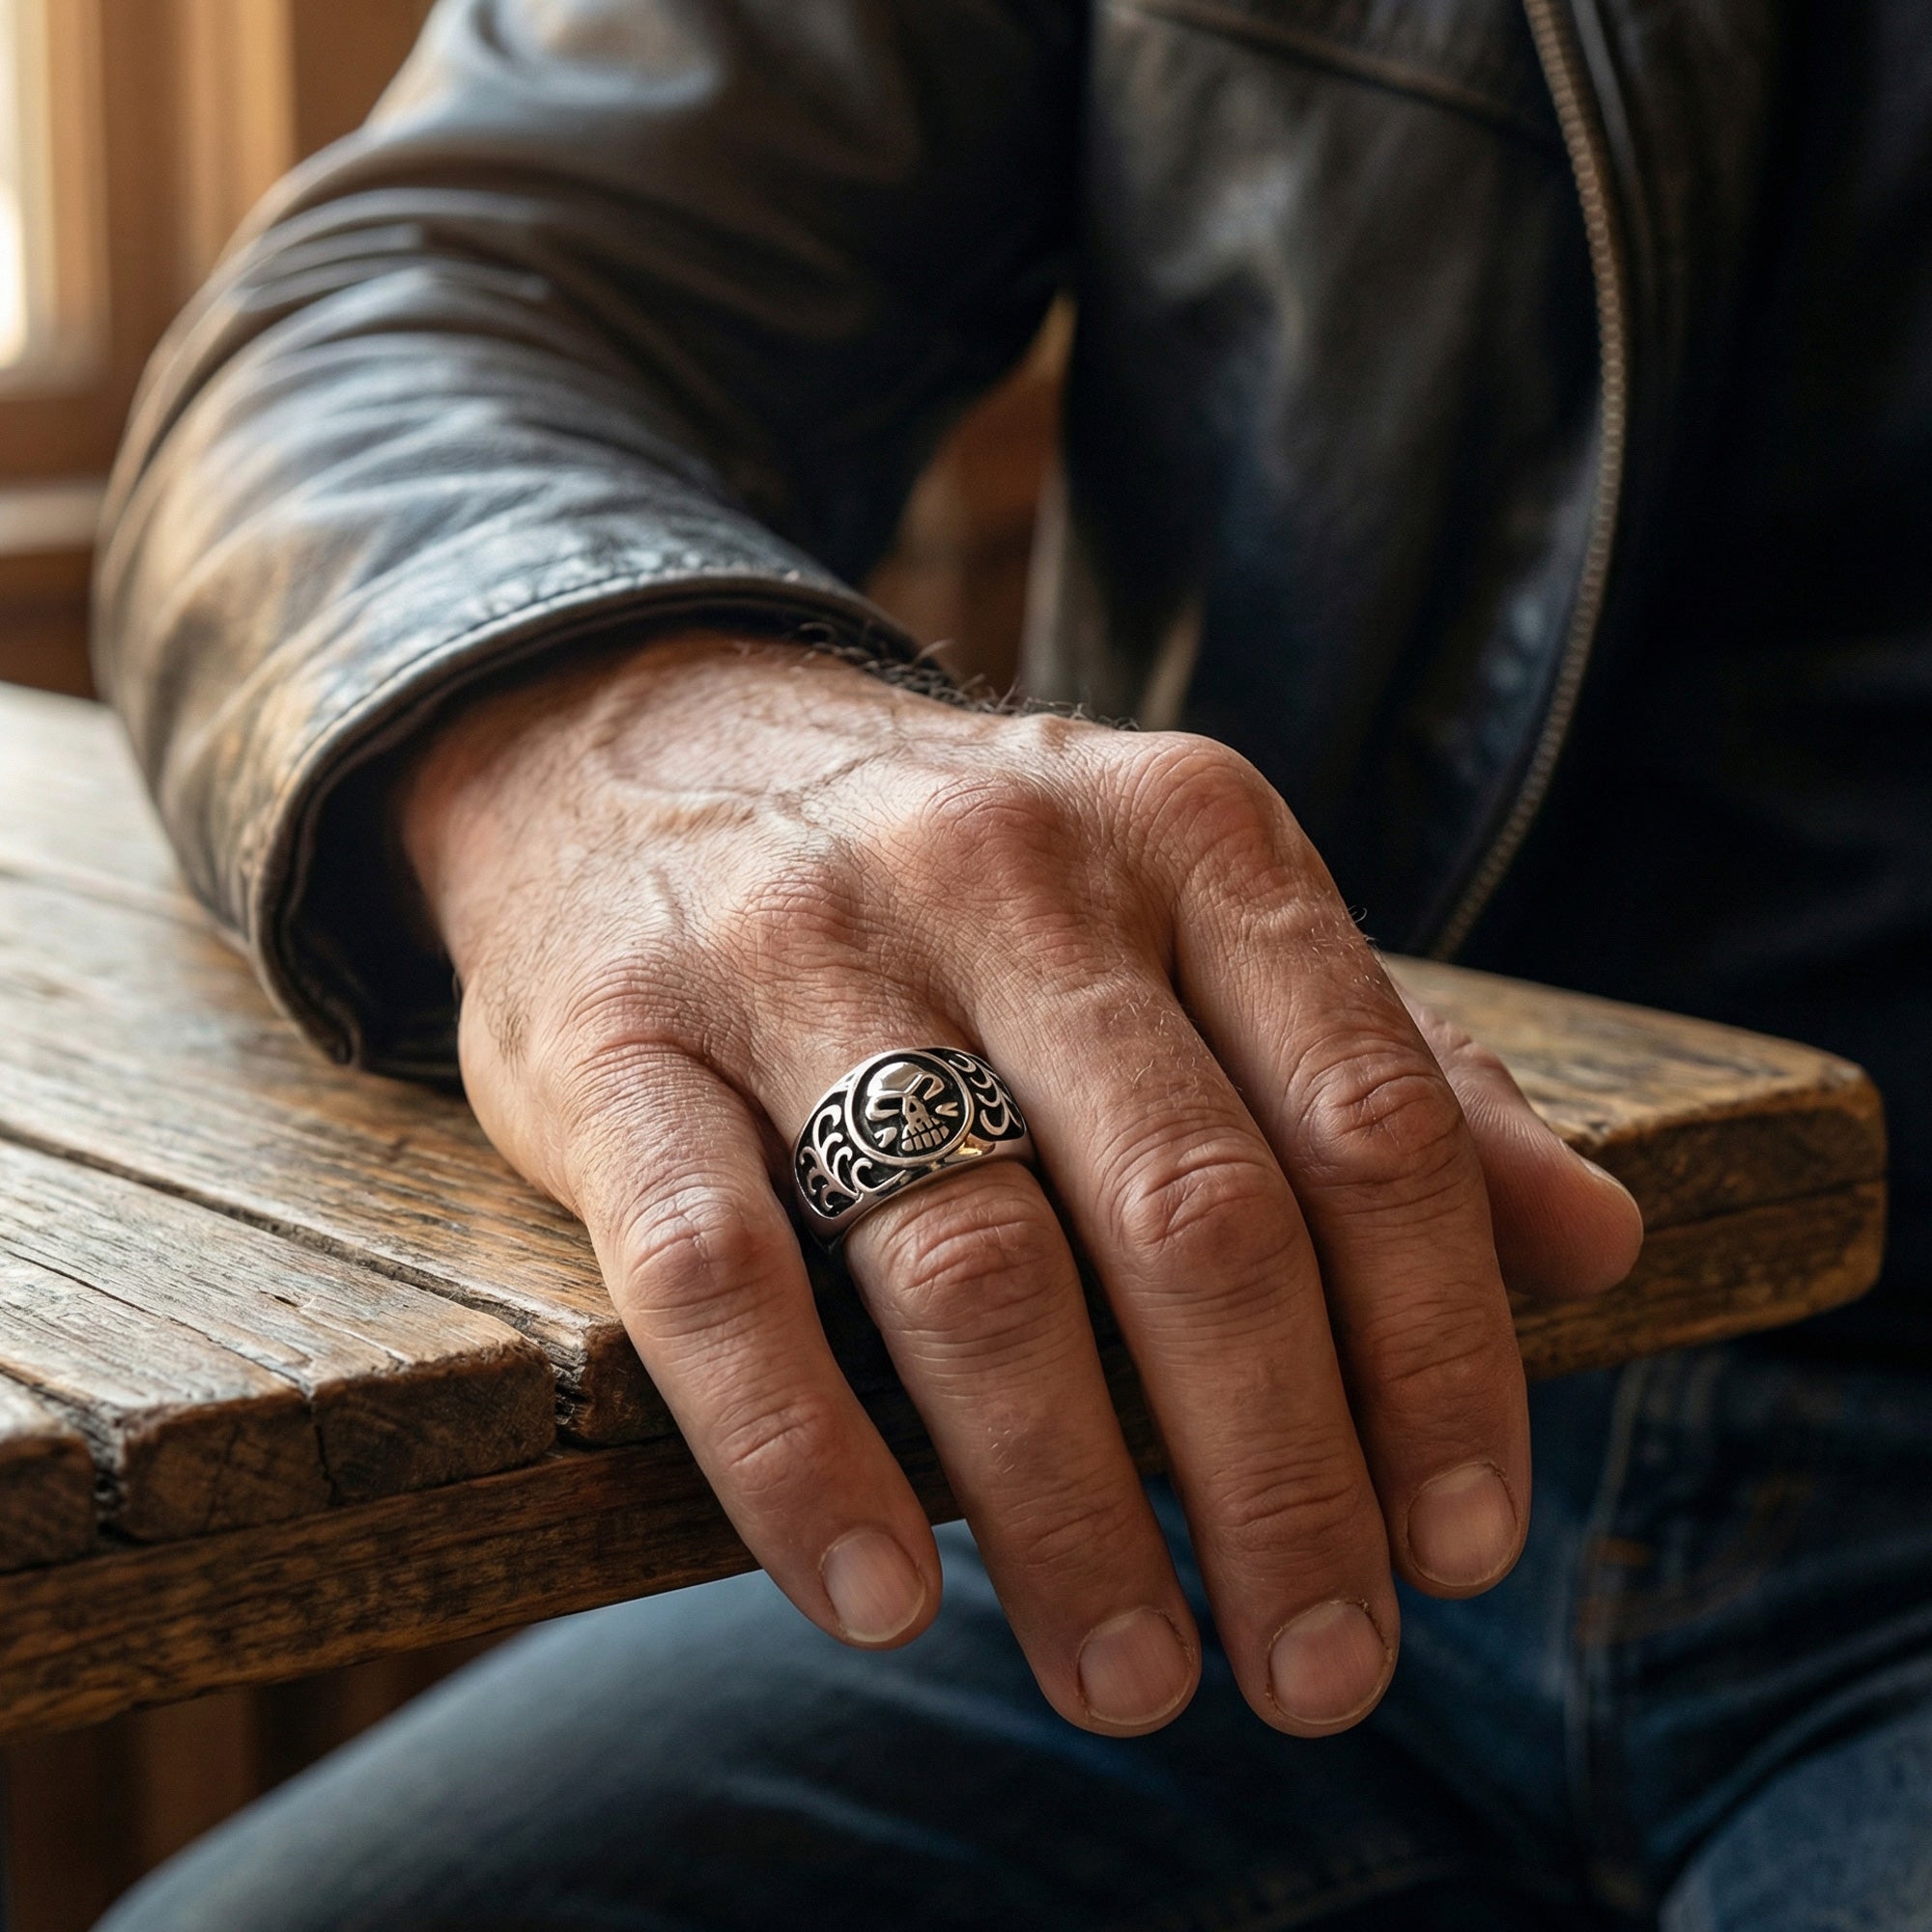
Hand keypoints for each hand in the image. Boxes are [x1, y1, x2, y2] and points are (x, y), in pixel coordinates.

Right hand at [402, 634, 1642, 1736]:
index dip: (1436, 1355)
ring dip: (1065, 1505)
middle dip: (1277, 1477)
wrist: (637, 738)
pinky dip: (799, 1457)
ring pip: (970, 1261)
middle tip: (1317, 1668)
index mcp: (1185, 832)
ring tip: (1129, 1671)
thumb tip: (1593, 1242)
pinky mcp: (616, 1041)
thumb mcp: (1189, 907)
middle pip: (1190, 1213)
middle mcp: (1006, 869)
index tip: (1458, 1546)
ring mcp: (799, 949)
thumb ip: (1381, 1059)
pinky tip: (877, 1599)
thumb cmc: (957, 875)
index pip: (1368, 1120)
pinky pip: (712, 1274)